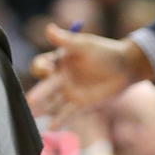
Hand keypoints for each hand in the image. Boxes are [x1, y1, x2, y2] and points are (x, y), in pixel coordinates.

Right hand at [27, 24, 152, 126]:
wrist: (127, 68)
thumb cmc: (105, 52)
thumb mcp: (85, 45)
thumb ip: (66, 40)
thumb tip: (49, 28)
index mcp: (59, 61)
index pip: (42, 66)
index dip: (41, 68)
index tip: (49, 69)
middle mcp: (61, 78)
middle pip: (44, 88)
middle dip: (36, 95)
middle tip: (28, 103)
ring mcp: (69, 93)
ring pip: (52, 102)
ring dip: (42, 110)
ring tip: (32, 117)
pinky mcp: (80, 105)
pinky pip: (67, 113)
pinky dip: (59, 120)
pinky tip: (53, 127)